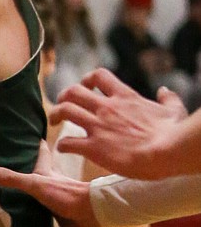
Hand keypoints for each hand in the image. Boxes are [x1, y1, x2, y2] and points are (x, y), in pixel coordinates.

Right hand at [0, 152, 101, 226]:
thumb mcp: (35, 185)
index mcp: (47, 175)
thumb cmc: (65, 194)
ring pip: (48, 207)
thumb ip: (12, 179)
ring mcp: (61, 206)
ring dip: (41, 212)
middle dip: (34, 178)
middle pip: (42, 180)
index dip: (38, 145)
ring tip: (26, 217)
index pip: (42, 154)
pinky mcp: (68, 224)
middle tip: (20, 177)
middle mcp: (54, 188)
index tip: (33, 136)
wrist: (92, 213)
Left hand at [50, 70, 185, 177]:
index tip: (85, 87)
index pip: (99, 75)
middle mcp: (107, 108)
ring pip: (65, 111)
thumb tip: (165, 91)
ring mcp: (98, 126)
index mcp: (124, 96)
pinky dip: (61, 145)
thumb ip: (168, 99)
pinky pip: (67, 143)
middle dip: (64, 97)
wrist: (167, 151)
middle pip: (74, 91)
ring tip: (53, 122)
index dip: (87, 79)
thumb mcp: (173, 110)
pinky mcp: (94, 148)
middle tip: (62, 106)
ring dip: (56, 115)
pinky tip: (62, 149)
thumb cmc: (173, 132)